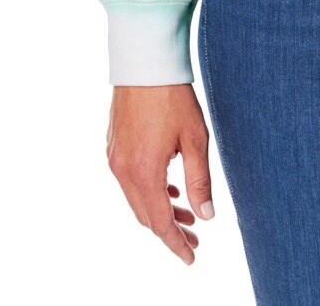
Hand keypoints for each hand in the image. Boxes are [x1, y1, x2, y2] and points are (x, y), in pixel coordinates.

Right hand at [106, 83, 214, 264]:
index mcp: (144, 172)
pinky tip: (168, 186)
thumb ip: (199, 180)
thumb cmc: (173, 97)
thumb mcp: (195, 139)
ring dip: (159, 209)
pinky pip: (129, 182)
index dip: (176, 243)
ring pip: (136, 199)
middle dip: (169, 229)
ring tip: (186, 213)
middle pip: (146, 215)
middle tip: (194, 237)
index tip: (191, 257)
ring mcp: (114, 159)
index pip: (160, 222)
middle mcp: (123, 170)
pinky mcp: (113, 146)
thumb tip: (206, 215)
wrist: (144, 62)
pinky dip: (148, 191)